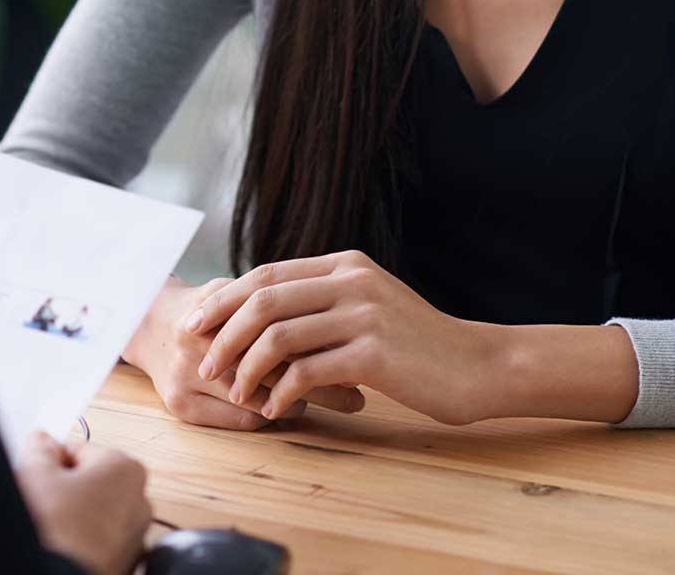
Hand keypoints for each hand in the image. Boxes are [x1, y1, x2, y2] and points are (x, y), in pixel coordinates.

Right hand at [14, 431, 150, 574]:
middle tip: (42, 501)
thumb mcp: (37, 476)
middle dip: (65, 489)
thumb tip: (42, 441)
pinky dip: (84, 540)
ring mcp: (136, 534)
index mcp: (125, 467)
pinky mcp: (126, 561)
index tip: (39, 473)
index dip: (52, 461)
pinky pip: (100, 540)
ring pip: (95, 512)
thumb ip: (41, 449)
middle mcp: (140, 500)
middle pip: (91, 480)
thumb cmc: (58, 531)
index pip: (80, 450)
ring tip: (52, 528)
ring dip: (74, 516)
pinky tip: (64, 544)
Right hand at [123, 275, 364, 429]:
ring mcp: (186, 378)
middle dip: (323, 384)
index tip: (355, 355)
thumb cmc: (211, 307)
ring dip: (304, 403)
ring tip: (337, 402)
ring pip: (261, 403)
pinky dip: (273, 417)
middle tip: (358, 394)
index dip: (323, 346)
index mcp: (218, 311)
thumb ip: (277, 298)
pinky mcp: (181, 406)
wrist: (148, 323)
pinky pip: (243, 422)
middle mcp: (200, 345)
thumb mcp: (239, 290)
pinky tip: (294, 407)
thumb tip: (337, 314)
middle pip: (274, 370)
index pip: (282, 332)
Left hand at [187, 250, 498, 425]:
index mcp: (346, 265)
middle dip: (223, 334)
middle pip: (263, 299)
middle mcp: (351, 280)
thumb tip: (264, 314)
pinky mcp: (373, 353)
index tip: (196, 325)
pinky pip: (307, 371)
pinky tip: (275, 409)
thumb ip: (326, 301)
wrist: (478, 366)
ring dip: (245, 368)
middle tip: (203, 363)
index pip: (267, 274)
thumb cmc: (419, 345)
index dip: (225, 299)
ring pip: (277, 335)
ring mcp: (363, 314)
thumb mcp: (372, 306)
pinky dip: (282, 392)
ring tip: (235, 392)